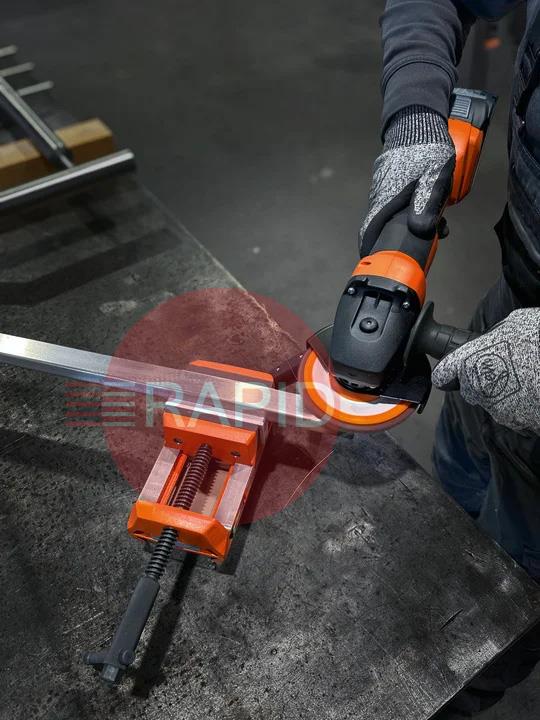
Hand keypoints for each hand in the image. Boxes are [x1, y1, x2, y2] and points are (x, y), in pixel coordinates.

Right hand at [360, 105, 455, 253]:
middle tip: (432, 239)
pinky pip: (397, 202)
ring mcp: (383, 188)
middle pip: (384, 227)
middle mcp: (379, 196)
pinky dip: (410, 209)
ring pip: (393, 215)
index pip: (369, 231)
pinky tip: (430, 205)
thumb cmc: (427, 147)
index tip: (380, 260)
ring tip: (440, 223)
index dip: (371, 248)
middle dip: (405, 238)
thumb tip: (420, 231)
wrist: (417, 118)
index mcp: (386, 199)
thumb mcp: (435, 177)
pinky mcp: (389, 181)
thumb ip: (428, 204)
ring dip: (412, 223)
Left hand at [432, 309, 539, 433]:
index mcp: (470, 362)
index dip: (448, 373)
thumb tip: (494, 338)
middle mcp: (477, 388)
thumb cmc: (537, 340)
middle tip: (507, 369)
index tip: (451, 374)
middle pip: (470, 390)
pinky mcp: (516, 423)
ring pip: (493, 403)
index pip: (443, 375)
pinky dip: (521, 408)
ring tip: (527, 379)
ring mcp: (496, 409)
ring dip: (504, 395)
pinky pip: (514, 416)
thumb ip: (494, 335)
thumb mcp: (514, 324)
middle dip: (483, 382)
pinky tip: (534, 393)